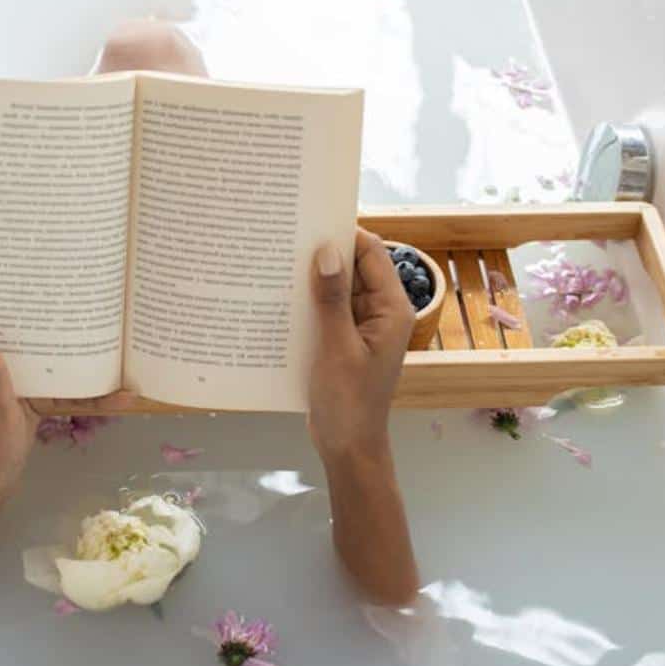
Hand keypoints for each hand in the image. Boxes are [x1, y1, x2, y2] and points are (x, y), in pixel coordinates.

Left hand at [0, 336, 133, 565]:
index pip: (13, 337)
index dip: (33, 318)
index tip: (60, 299)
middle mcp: (4, 376)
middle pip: (42, 352)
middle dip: (71, 340)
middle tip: (106, 323)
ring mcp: (22, 393)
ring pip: (58, 375)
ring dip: (87, 373)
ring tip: (124, 362)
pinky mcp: (36, 410)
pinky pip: (65, 399)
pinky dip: (89, 400)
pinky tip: (120, 399)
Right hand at [308, 229, 419, 605]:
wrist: (348, 448)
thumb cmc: (349, 402)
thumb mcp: (337, 349)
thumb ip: (331, 300)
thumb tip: (325, 252)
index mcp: (390, 309)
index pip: (370, 253)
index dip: (342, 233)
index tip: (308, 218)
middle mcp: (379, 312)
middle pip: (352, 267)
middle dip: (321, 253)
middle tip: (282, 236)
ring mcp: (360, 327)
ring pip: (335, 288)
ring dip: (310, 279)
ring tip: (273, 262)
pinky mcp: (341, 341)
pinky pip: (325, 311)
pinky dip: (306, 303)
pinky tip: (276, 298)